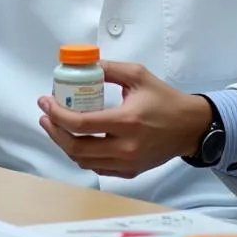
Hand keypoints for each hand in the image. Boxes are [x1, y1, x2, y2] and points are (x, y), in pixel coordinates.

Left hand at [38, 61, 212, 178]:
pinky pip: (98, 168)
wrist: (190, 127)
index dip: (57, 114)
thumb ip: (109, 69)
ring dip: (64, 144)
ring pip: (84, 161)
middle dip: (54, 132)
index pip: (81, 125)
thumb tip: (83, 65)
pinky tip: (76, 139)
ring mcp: (128, 163)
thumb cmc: (165, 99)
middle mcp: (126, 148)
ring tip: (55, 126)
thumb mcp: (137, 75)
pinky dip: (82, 155)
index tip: (45, 101)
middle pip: (77, 149)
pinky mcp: (131, 171)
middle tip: (45, 116)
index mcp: (127, 122)